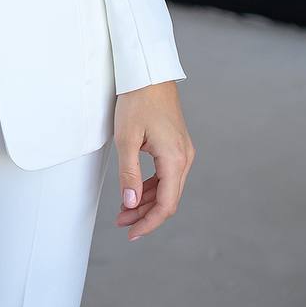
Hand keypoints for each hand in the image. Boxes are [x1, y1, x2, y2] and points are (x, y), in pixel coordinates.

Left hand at [113, 80, 194, 240]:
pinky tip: (134, 191)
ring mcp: (182, 151)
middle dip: (144, 214)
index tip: (131, 233)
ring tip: (123, 210)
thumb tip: (130, 205)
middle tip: (121, 223)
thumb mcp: (126, 139)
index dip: (148, 223)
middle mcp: (184, 158)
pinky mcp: (176, 145)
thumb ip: (128, 174)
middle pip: (167, 199)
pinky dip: (151, 186)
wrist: (149, 72)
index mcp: (175, 159)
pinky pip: (166, 174)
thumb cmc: (137, 100)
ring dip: (146, 201)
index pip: (166, 205)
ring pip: (167, 187)